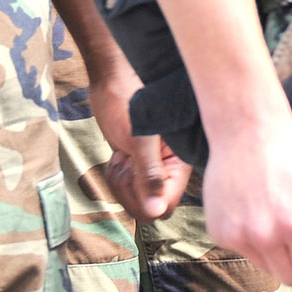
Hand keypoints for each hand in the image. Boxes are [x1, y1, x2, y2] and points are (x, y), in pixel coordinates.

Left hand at [88, 66, 185, 220]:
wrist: (112, 80)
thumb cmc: (128, 100)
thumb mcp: (140, 140)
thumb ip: (150, 176)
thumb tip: (157, 211)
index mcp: (180, 162)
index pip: (166, 205)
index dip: (146, 199)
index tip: (135, 174)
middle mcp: (170, 169)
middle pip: (149, 207)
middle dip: (131, 188)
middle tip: (127, 161)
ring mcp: (152, 169)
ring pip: (134, 199)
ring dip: (121, 180)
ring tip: (123, 154)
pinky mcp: (137, 166)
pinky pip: (124, 188)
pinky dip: (115, 175)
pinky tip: (119, 155)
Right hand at [202, 110, 291, 286]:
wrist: (246, 131)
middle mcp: (266, 236)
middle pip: (290, 279)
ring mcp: (238, 236)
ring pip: (267, 270)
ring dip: (276, 254)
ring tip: (274, 217)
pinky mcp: (219, 233)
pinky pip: (245, 254)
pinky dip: (252, 241)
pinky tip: (253, 211)